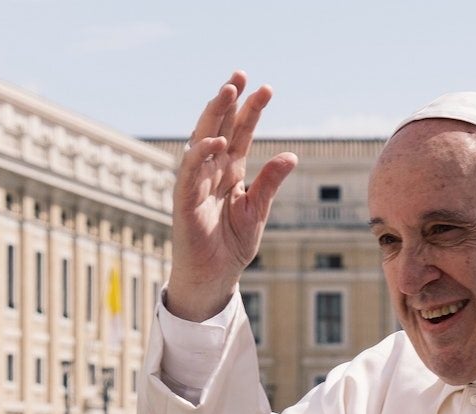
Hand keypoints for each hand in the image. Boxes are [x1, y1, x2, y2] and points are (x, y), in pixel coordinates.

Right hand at [167, 72, 297, 319]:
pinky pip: (191, 173)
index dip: (251, 110)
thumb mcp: (258, 210)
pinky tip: (216, 140)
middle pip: (220, 127)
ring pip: (203, 140)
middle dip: (229, 101)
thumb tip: (291, 155)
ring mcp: (196, 183)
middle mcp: (212, 171)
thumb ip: (271, 182)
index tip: (266, 88)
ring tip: (228, 91)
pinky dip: (201, 155)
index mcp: (231, 171)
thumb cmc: (232, 245)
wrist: (214, 276)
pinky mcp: (185, 200)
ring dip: (214, 116)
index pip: (241, 133)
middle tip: (241, 75)